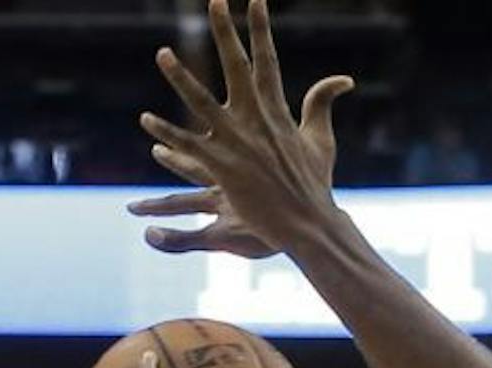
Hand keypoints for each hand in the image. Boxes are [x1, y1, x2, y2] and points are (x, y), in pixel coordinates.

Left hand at [127, 0, 354, 259]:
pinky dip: (168, 132)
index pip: (268, 60)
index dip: (261, 27)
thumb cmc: (314, 183)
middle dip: (226, 32)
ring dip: (181, 77)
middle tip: (215, 0)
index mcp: (278, 110)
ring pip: (203, 102)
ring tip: (162, 53)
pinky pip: (189, 145)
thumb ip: (322, 105)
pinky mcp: (222, 167)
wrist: (307, 222)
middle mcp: (256, 120)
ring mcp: (238, 142)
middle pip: (237, 66)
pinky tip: (147, 119)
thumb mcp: (321, 140)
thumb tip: (344, 79)